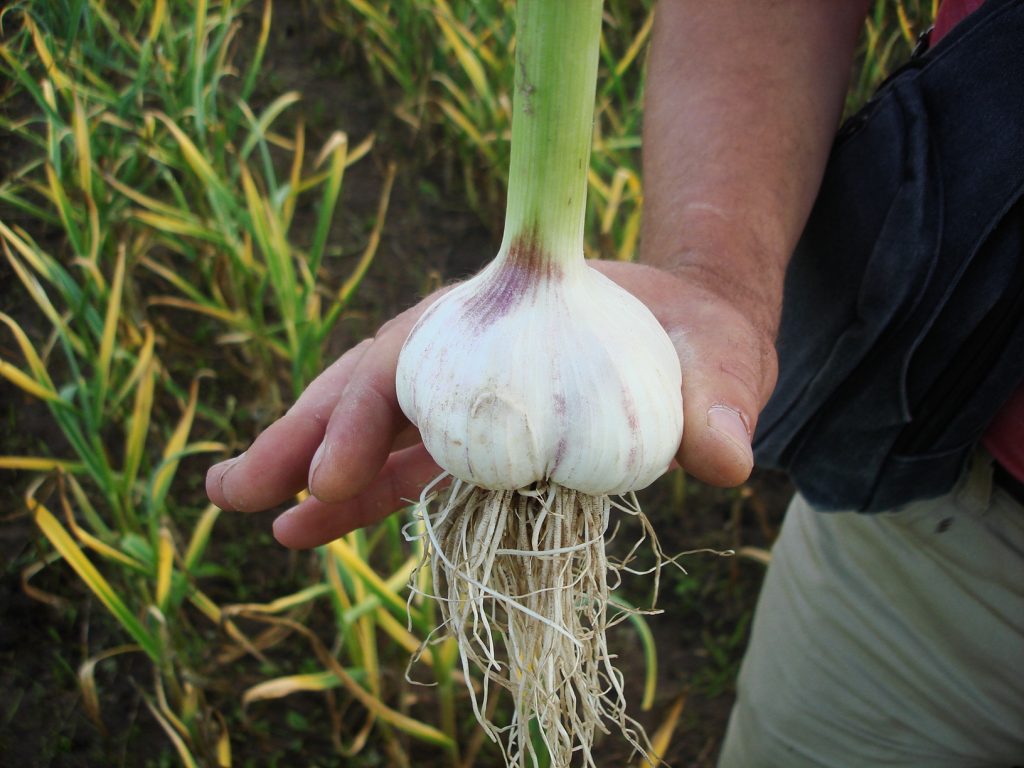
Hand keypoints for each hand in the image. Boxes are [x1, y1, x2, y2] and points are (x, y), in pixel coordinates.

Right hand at [205, 261, 777, 547]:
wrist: (700, 335)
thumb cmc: (705, 335)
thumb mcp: (722, 354)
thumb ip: (719, 396)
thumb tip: (725, 459)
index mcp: (511, 313)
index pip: (421, 354)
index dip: (370, 409)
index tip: (332, 476)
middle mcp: (477, 350)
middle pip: (371, 384)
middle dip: (303, 436)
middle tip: (232, 492)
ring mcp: (473, 396)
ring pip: (377, 429)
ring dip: (311, 469)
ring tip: (239, 506)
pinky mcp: (483, 438)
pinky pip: (411, 467)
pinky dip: (363, 495)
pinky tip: (316, 528)